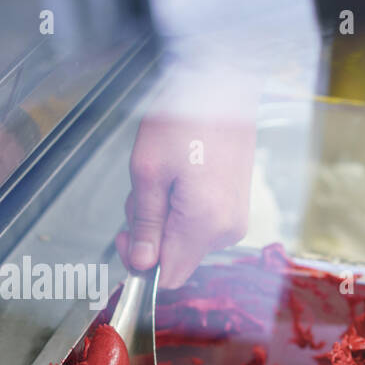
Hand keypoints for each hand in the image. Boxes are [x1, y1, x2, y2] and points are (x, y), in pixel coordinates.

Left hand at [116, 79, 258, 288]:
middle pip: (178, 258)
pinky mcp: (238, 206)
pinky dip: (185, 210)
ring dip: (167, 219)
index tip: (126, 235)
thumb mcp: (148, 171)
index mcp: (204, 225)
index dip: (141, 263)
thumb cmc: (185, 119)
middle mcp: (227, 230)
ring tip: (164, 178)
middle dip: (152, 234)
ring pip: (188, 241)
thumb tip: (142, 264)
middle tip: (143, 193)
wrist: (223, 87)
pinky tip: (181, 178)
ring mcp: (236, 219)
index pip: (169, 276)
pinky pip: (204, 224)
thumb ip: (145, 224)